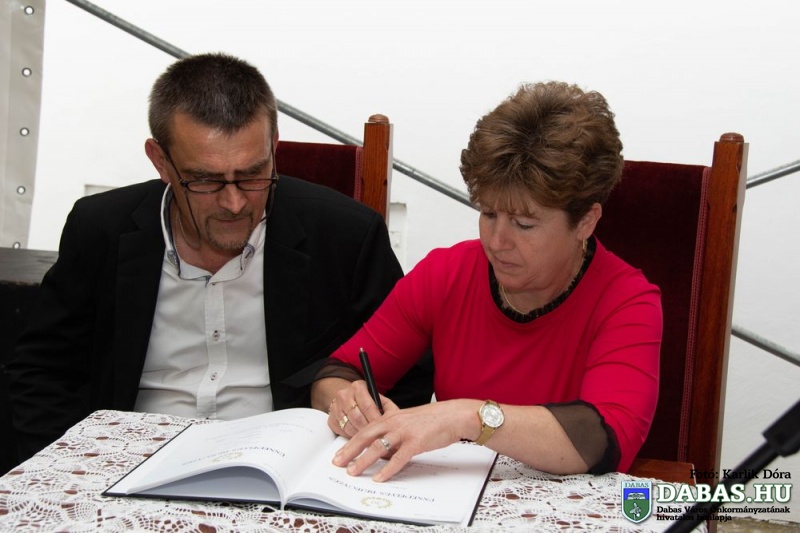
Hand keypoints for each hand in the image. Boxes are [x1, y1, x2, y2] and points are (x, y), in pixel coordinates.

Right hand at [327, 380, 397, 437]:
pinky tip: (360, 440)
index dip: (377, 420)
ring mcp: (335, 407)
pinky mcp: (331, 420)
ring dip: (361, 436)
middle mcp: (344, 395)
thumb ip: (388, 407)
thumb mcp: (379, 400)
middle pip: (358, 418)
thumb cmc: (367, 401)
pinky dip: (352, 438)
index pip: (368, 406)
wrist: (348, 399)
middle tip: (379, 439)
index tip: (385, 430)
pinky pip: (342, 432)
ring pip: (350, 427)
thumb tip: (398, 420)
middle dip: (369, 430)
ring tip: (371, 441)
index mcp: (358, 386)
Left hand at [332, 399, 478, 481]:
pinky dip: (388, 469)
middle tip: (338, 463)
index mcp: (391, 417)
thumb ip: (393, 430)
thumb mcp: (408, 420)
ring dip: (364, 461)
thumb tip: (382, 447)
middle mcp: (394, 423)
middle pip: (366, 437)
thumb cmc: (432, 420)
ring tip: (354, 472)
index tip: (339, 453)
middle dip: (350, 451)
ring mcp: (404, 432)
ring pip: (378, 447)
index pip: (365, 430)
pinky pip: (398, 458)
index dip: (350, 442)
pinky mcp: (416, 442)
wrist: (452, 416)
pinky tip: (380, 478)